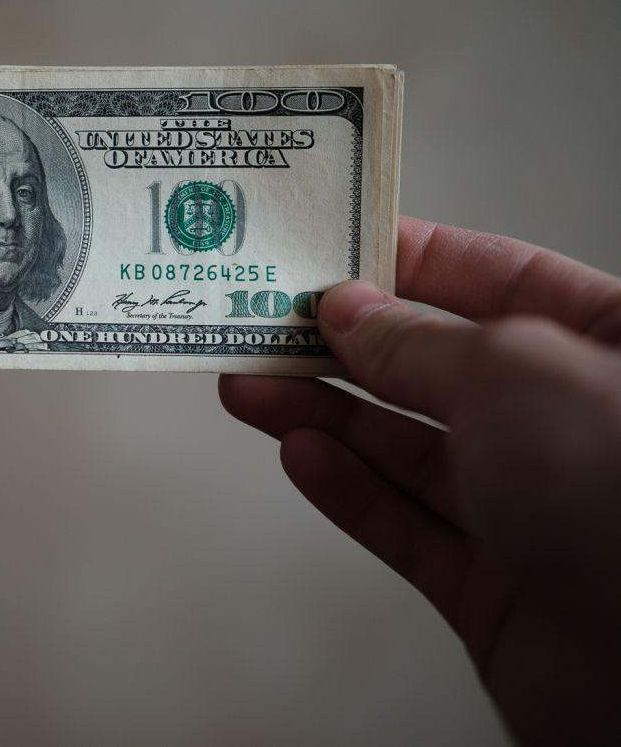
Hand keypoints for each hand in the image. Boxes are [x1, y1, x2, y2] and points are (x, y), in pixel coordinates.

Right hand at [220, 216, 620, 744]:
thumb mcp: (516, 370)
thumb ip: (419, 341)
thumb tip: (351, 313)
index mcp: (617, 349)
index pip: (503, 280)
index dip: (415, 259)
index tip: (336, 247)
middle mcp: (577, 424)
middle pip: (441, 368)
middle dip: (348, 345)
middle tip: (269, 321)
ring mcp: (538, 508)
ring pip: (411, 449)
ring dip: (325, 416)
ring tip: (251, 385)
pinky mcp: (500, 587)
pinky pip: (409, 526)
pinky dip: (348, 490)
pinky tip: (300, 454)